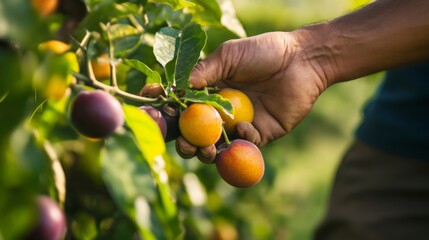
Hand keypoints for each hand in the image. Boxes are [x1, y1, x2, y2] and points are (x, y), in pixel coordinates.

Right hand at [176, 31, 330, 161]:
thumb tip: (177, 88)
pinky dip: (241, 140)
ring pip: (219, 146)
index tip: (158, 116)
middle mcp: (223, 111)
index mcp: (211, 92)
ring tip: (207, 149)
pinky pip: (247, 145)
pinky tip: (244, 126)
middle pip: (198, 134)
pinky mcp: (262, 133)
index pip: (185, 109)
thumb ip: (204, 71)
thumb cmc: (264, 52)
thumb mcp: (229, 56)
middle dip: (188, 144)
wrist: (301, 60)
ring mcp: (242, 124)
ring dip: (209, 151)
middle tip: (187, 145)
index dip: (171, 115)